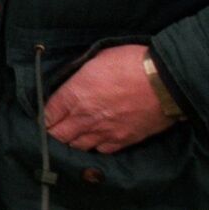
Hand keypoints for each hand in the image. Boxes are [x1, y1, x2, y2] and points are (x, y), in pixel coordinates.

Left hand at [44, 44, 175, 153]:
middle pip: (58, 135)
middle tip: (53, 129)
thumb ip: (80, 75)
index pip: (48, 113)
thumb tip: (72, 81)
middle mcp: (85, 117)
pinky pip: (101, 151)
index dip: (43, 116)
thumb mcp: (96, 58)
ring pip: (78, 146)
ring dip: (71, 142)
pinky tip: (94, 140)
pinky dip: (94, 147)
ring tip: (71, 136)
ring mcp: (104, 132)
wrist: (165, 81)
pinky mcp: (123, 140)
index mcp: (75, 94)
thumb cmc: (130, 62)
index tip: (44, 115)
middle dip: (52, 133)